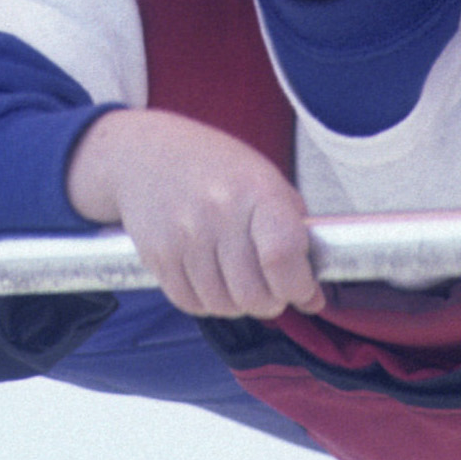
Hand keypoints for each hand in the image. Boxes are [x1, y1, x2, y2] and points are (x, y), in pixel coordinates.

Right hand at [66, 109, 323, 319]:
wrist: (146, 153)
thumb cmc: (219, 169)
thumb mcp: (266, 182)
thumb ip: (296, 238)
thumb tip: (314, 300)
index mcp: (256, 190)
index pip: (282, 256)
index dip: (298, 286)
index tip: (302, 288)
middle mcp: (217, 212)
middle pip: (253, 294)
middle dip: (269, 301)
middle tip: (269, 286)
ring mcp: (183, 235)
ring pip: (223, 305)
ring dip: (237, 303)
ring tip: (237, 277)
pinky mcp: (156, 255)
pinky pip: (191, 303)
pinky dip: (207, 301)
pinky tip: (211, 277)